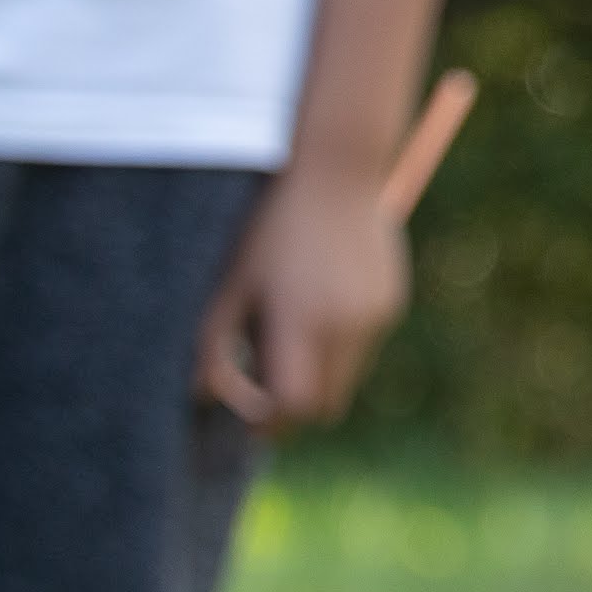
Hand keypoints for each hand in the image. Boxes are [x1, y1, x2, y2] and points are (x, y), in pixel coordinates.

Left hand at [193, 161, 407, 430]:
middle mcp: (348, 325)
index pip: (296, 406)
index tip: (247, 414)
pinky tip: (314, 301)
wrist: (335, 170)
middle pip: (326, 404)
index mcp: (303, 322)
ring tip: (285, 328)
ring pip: (347, 379)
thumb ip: (212, 343)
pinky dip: (337, 346)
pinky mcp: (390, 302)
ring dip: (317, 375)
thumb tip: (201, 396)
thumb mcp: (231, 282)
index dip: (270, 421)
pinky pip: (362, 347)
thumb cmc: (268, 226)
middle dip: (294, 406)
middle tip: (261, 386)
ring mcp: (376, 315)